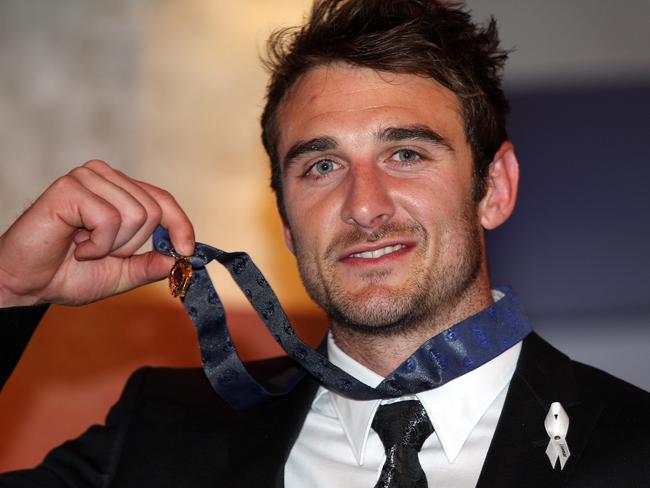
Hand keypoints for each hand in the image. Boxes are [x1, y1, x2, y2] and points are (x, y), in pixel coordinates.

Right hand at [0, 160, 194, 306]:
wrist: (25, 283)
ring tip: (84, 247)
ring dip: (112, 246)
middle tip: (99, 252)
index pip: (162, 199)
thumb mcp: (122, 273)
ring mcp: (87, 178)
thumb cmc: (69, 274)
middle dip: (131, 245)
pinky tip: (76, 245)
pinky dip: (97, 244)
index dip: (180, 225)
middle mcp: (105, 177)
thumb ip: (150, 264)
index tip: (187, 251)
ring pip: (135, 215)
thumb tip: (180, 257)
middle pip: (153, 211)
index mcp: (120, 191)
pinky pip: (110, 219)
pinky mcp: (69, 187)